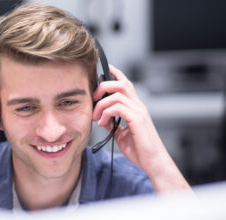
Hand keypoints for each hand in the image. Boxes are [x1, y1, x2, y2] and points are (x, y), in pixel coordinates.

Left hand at [92, 65, 190, 192]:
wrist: (153, 162)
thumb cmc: (140, 150)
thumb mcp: (121, 134)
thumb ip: (112, 123)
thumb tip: (102, 117)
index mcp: (135, 108)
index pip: (126, 84)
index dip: (116, 73)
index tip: (105, 68)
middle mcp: (139, 106)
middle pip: (121, 83)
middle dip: (104, 86)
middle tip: (94, 98)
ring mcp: (139, 112)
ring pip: (117, 94)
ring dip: (101, 104)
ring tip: (96, 117)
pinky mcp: (137, 120)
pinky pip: (118, 108)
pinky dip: (106, 113)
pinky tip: (103, 123)